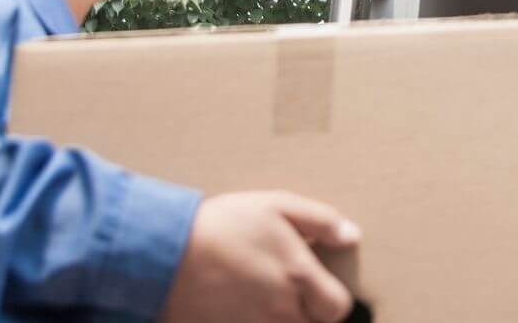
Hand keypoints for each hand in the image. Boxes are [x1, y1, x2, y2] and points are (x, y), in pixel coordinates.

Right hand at [160, 191, 360, 322]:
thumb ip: (321, 221)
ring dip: (279, 317)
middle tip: (285, 287)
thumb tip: (352, 237)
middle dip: (305, 311)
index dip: (331, 298)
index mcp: (298, 278)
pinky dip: (252, 322)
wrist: (165, 253)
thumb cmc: (223, 225)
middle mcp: (280, 311)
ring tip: (260, 296)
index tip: (316, 285)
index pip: (336, 308)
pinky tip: (239, 307)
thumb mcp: (277, 206)